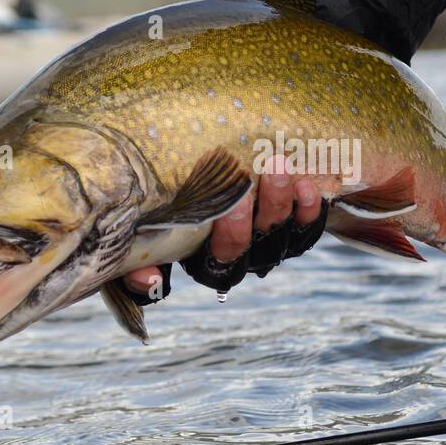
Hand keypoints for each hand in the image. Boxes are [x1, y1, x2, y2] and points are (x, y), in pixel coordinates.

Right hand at [124, 156, 322, 297]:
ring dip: (280, 203)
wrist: (194, 169)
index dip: (223, 240)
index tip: (222, 211)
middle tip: (244, 188)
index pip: (214, 264)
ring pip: (278, 234)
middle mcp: (237, 256)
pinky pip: (306, 227)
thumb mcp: (142, 228)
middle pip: (248, 249)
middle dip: (247, 220)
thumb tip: (148, 277)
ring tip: (278, 166)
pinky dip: (308, 209)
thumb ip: (137, 254)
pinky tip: (306, 185)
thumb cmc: (163, 200)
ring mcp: (266, 241)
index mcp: (200, 259)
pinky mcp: (292, 227)